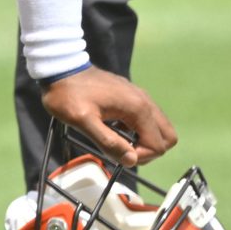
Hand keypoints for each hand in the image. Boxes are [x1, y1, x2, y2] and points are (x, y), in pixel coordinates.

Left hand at [39, 67, 177, 169]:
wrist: (62, 68)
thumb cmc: (69, 96)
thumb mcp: (83, 122)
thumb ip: (108, 142)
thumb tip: (131, 160)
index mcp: (137, 108)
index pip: (158, 145)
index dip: (141, 157)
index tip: (118, 156)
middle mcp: (145, 101)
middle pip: (168, 136)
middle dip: (150, 151)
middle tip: (125, 152)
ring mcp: (140, 97)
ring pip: (159, 128)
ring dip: (144, 141)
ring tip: (119, 142)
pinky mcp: (132, 96)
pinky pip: (147, 119)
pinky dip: (138, 131)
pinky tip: (116, 130)